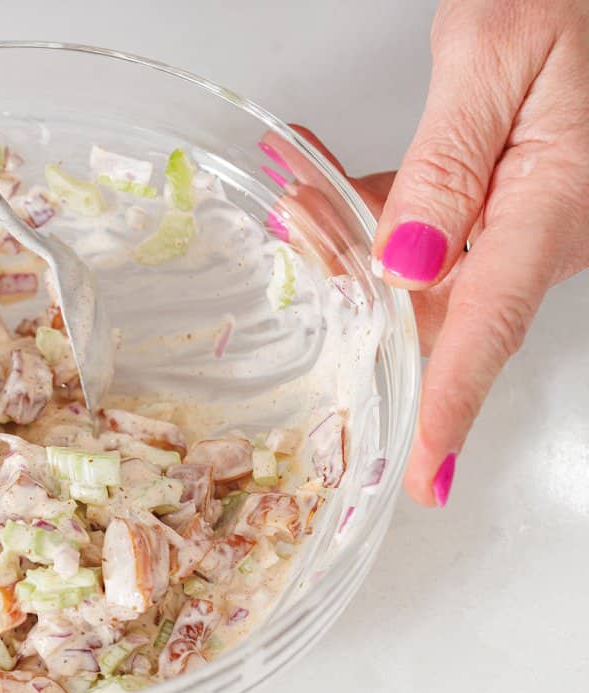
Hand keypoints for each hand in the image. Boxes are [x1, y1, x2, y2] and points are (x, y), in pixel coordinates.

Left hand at [271, 1, 588, 507]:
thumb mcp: (494, 61)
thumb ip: (448, 167)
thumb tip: (407, 266)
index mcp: (552, 205)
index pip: (488, 328)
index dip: (448, 407)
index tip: (420, 476)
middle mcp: (537, 226)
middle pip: (432, 304)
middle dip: (351, 292)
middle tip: (295, 239)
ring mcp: (512, 216)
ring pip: (411, 266)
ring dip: (342, 237)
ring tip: (294, 188)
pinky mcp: (489, 197)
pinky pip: (416, 223)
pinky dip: (362, 207)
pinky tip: (314, 174)